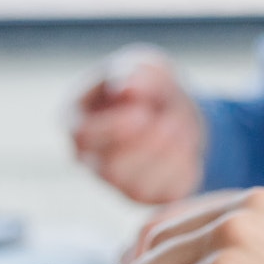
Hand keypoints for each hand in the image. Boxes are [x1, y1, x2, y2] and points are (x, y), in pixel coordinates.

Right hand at [67, 46, 204, 204]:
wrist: (175, 109)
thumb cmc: (149, 85)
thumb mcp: (144, 66)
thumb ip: (134, 73)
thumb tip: (128, 89)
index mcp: (75, 121)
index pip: (82, 135)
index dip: (112, 127)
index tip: (143, 113)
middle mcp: (89, 158)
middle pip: (109, 168)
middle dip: (147, 146)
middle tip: (174, 121)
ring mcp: (115, 183)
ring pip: (136, 186)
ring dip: (169, 155)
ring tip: (183, 125)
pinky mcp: (146, 197)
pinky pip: (165, 195)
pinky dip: (184, 168)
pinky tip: (187, 144)